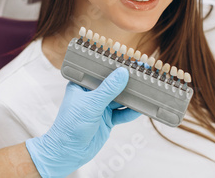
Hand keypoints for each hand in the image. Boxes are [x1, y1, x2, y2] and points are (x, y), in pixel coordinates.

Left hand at [25, 67, 139, 177]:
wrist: (68, 153)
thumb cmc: (71, 126)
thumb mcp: (91, 104)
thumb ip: (108, 89)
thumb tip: (123, 73)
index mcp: (82, 85)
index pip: (100, 71)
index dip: (115, 66)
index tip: (130, 62)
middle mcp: (92, 94)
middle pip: (113, 84)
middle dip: (127, 81)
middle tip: (144, 74)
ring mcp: (100, 107)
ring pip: (119, 99)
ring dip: (131, 97)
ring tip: (146, 90)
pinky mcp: (107, 120)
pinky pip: (122, 113)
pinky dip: (131, 112)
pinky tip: (141, 108)